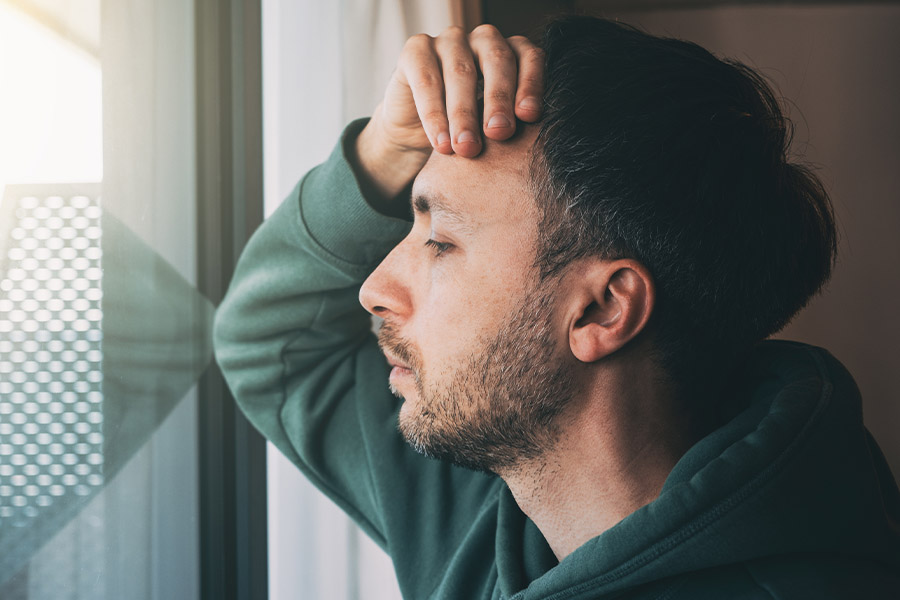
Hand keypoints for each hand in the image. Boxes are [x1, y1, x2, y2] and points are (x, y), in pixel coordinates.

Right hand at [355, 25, 544, 199]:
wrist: (418, 136)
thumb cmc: (469, 131)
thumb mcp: (496, 128)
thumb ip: (516, 124)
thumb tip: (540, 143)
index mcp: (512, 53)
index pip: (530, 57)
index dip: (531, 84)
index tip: (530, 117)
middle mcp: (483, 40)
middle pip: (496, 60)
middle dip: (499, 99)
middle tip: (499, 133)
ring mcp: (449, 41)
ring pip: (460, 71)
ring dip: (464, 113)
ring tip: (466, 148)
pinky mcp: (415, 51)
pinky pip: (426, 80)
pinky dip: (433, 114)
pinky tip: (441, 143)